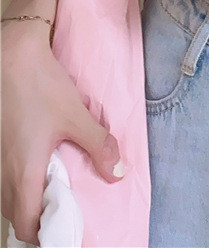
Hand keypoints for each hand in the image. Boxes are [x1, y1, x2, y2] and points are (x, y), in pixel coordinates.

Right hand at [1, 25, 124, 245]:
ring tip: (55, 194)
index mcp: (22, 171)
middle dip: (35, 221)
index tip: (64, 231)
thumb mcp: (77, 117)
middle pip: (14, 213)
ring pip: (7, 194)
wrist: (11, 57)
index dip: (43, 234)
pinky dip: (20, 182)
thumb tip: (117, 174)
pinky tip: (40, 167)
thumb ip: (98, 146)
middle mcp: (3, 171)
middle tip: (62, 215)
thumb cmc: (42, 87)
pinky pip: (5, 176)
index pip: (26, 222)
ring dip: (27, 201)